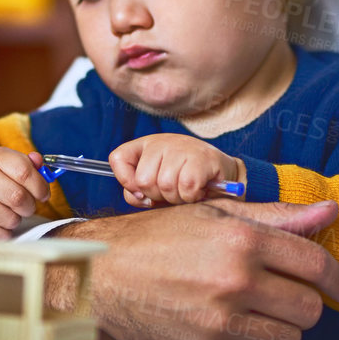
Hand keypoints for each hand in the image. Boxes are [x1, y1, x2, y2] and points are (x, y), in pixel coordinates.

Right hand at [0, 148, 51, 240]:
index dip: (40, 186)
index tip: (43, 194)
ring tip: (8, 212)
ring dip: (16, 219)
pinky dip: (5, 232)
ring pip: (11, 219)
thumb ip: (28, 164)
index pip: (24, 172)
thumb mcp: (8, 166)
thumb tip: (38, 161)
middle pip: (18, 198)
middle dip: (30, 206)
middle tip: (27, 206)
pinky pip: (1, 234)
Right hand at [52, 199, 338, 339]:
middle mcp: (236, 283)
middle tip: (287, 294)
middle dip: (306, 302)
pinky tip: (221, 321)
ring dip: (281, 325)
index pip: (315, 265)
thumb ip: (277, 218)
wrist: (102, 278)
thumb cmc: (158, 238)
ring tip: (255, 309)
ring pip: (290, 338)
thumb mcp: (215, 214)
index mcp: (242, 240)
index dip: (336, 277)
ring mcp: (221, 324)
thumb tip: (328, 211)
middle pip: (310, 309)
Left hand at [108, 133, 244, 205]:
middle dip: (158, 195)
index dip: (126, 181)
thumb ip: (137, 192)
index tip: (141, 192)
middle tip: (172, 191)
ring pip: (165, 185)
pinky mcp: (200, 158)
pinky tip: (198, 190)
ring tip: (187, 191)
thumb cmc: (184, 180)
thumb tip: (140, 197)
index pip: (118, 158)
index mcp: (146, 145)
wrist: (220, 172)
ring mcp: (181, 147)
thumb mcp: (156, 183)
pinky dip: (192, 197)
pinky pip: (186, 187)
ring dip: (177, 197)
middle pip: (143, 180)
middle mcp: (161, 142)